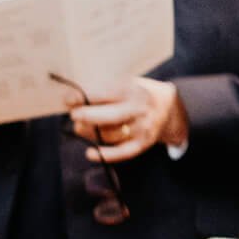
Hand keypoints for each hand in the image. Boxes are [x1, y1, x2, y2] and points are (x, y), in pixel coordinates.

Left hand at [69, 77, 186, 162]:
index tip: (67, 99)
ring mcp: (142, 128)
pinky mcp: (143, 144)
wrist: (171, 109)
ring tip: (78, 128)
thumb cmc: (138, 94)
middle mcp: (140, 110)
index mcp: (134, 90)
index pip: (106, 94)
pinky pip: (123, 153)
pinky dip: (105, 155)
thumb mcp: (127, 83)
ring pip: (111, 134)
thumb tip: (72, 99)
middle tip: (73, 115)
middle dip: (87, 116)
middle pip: (110, 116)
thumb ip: (104, 90)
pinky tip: (90, 153)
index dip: (84, 97)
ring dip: (90, 133)